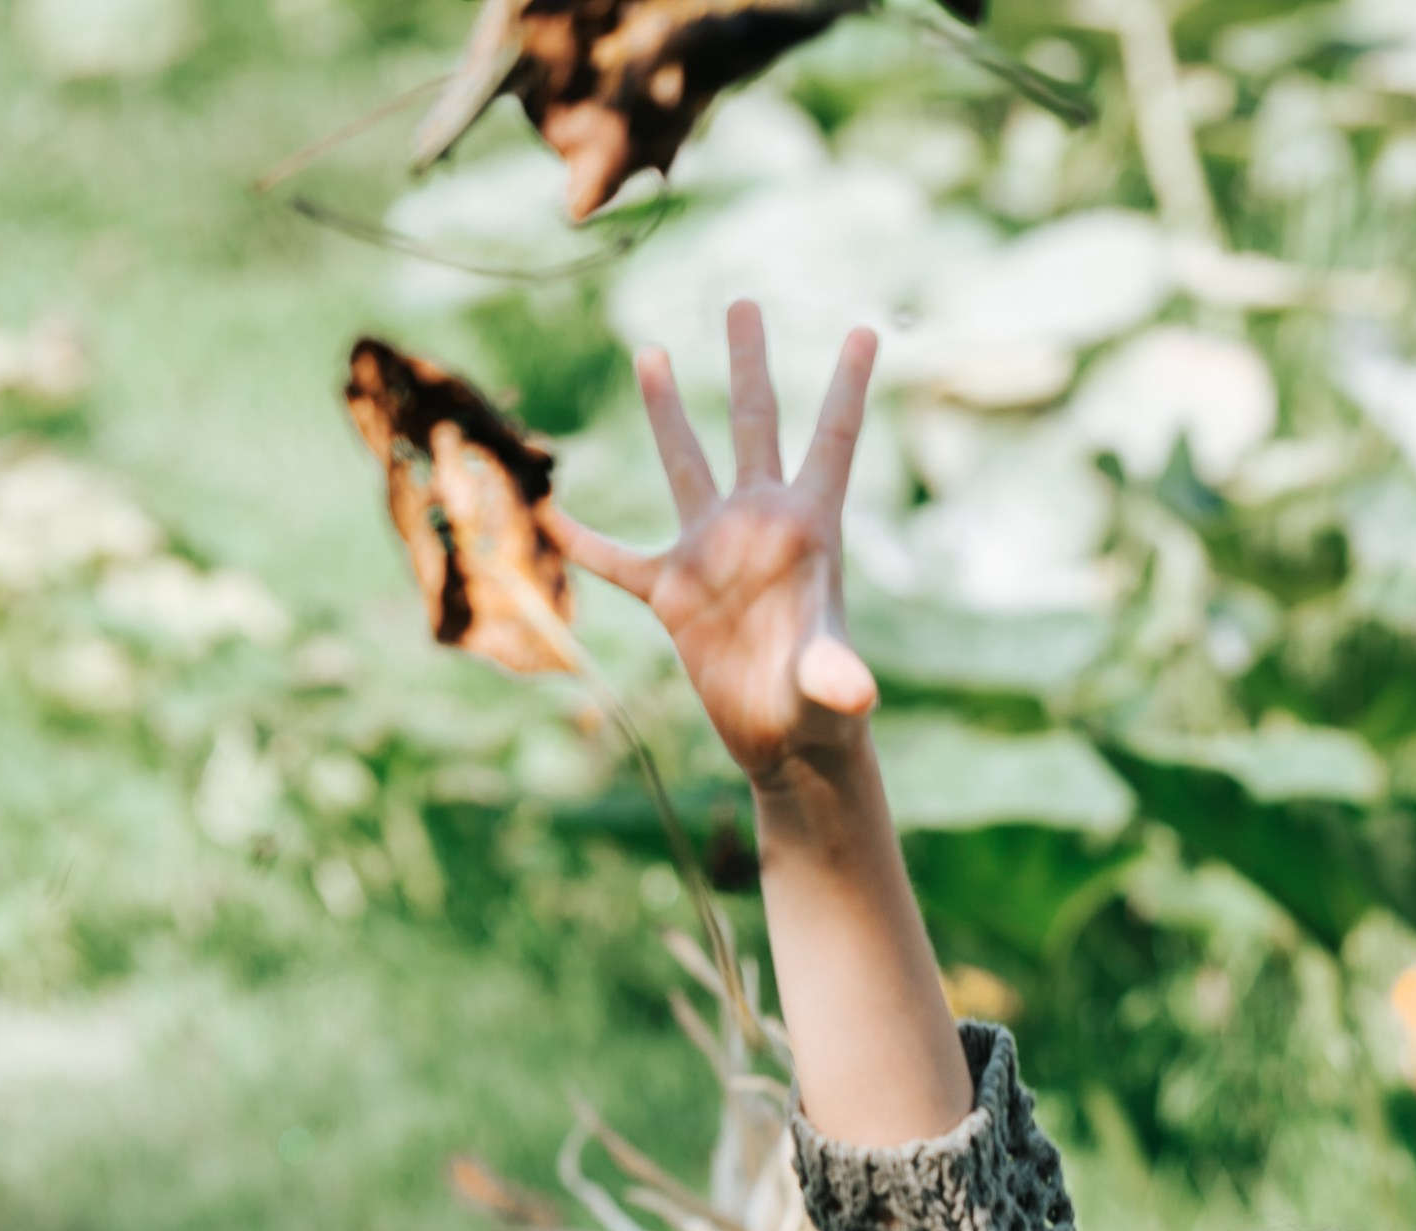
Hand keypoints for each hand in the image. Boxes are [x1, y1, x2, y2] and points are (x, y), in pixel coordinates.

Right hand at [553, 302, 880, 792]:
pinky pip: (618, 559)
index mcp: (806, 525)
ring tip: (651, 350)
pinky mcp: (674, 593)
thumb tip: (857, 695)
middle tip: (742, 301)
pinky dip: (584, 540)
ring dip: (666, 411)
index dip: (848, 384)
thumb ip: (837, 676)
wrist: (786, 744)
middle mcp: (758, 522)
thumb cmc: (819, 711)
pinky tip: (549, 513)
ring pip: (686, 464)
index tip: (866, 328)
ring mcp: (713, 552)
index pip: (833, 438)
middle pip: (753, 422)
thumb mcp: (829, 688)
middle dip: (747, 362)